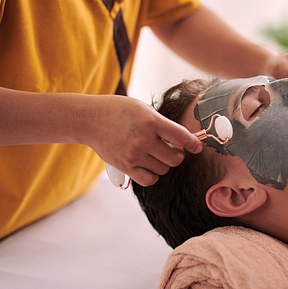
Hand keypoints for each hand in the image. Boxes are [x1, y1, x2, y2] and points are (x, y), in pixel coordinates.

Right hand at [86, 96, 202, 185]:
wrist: (90, 119)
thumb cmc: (118, 110)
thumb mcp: (143, 108)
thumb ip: (162, 123)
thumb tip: (182, 139)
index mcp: (151, 122)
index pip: (181, 137)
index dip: (193, 143)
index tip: (197, 147)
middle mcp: (144, 140)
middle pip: (175, 158)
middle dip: (177, 154)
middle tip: (171, 148)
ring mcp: (134, 155)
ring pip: (164, 169)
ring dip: (164, 164)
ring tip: (155, 154)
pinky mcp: (125, 167)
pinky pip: (150, 179)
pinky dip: (153, 174)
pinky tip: (149, 165)